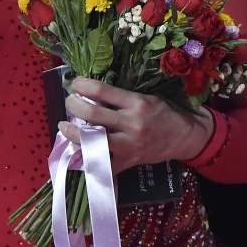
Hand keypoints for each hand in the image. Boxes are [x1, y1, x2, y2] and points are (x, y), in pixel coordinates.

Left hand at [60, 77, 213, 174]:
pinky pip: (102, 163)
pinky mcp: (127, 162)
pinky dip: (87, 158)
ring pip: (93, 141)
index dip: (82, 85)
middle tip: (69, 101)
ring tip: (64, 126)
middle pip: (93, 115)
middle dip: (74, 106)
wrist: (182, 137)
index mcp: (137, 103)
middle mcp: (131, 124)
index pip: (102, 91)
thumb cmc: (163, 112)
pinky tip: (77, 151)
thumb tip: (91, 93)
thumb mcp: (145, 97)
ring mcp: (128, 146)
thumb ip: (121, 97)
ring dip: (73, 133)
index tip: (74, 83)